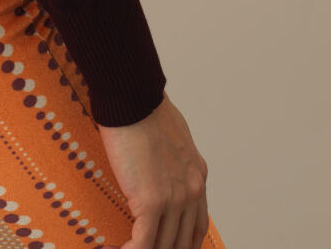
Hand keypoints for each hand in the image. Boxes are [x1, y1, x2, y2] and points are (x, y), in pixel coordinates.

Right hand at [98, 91, 209, 248]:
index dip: (182, 243)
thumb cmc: (144, 106)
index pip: (197, 225)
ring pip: (163, 245)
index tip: (167, 246)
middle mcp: (191, 191)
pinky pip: (143, 242)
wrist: (133, 97)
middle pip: (182, 241)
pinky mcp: (151, 202)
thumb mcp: (172, 134)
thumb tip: (157, 162)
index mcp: (197, 175)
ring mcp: (174, 199)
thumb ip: (171, 156)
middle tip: (140, 248)